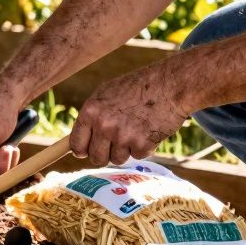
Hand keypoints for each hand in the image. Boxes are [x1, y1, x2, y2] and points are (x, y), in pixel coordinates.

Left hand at [71, 64, 192, 165]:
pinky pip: (137, 156)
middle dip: (103, 156)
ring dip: (124, 151)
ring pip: (116, 159)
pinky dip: (142, 148)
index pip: (76, 143)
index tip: (85, 153)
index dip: (81, 151)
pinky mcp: (143, 145)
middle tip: (111, 148)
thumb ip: (91, 116)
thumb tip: (77, 142)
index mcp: (91, 111)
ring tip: (134, 131)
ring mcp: (123, 136)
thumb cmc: (137, 87)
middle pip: (96, 158)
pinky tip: (147, 130)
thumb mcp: (105, 94)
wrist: (169, 85)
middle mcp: (104, 125)